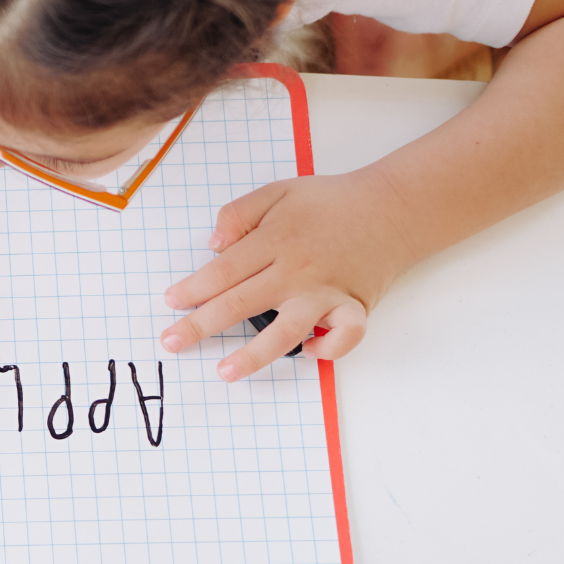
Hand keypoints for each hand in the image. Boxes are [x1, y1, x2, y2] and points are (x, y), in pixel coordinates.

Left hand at [159, 168, 421, 379]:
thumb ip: (239, 213)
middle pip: (241, 302)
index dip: (193, 289)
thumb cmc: (329, 203)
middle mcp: (298, 270)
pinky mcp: (355, 307)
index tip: (171, 303)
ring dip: (253, 354)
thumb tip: (213, 245)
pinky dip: (328, 349)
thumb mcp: (278, 192)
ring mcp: (326, 292)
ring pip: (286, 330)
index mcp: (275, 239)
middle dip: (202, 325)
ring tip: (225, 371)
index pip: (223, 271)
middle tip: (172, 342)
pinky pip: (344, 337)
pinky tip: (308, 351)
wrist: (392, 207)